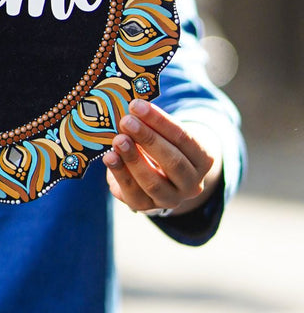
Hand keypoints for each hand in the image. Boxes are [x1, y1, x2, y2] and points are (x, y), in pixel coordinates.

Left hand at [102, 99, 221, 216]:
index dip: (159, 121)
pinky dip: (121, 174)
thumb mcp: (163, 132)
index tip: (137, 105)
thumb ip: (150, 122)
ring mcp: (171, 199)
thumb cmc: (160, 142)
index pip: (184, 138)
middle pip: (173, 162)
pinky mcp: (147, 207)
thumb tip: (130, 108)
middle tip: (126, 121)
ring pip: (154, 182)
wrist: (158, 174)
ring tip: (117, 140)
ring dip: (133, 159)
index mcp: (202, 158)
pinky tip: (110, 157)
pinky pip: (134, 194)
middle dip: (147, 139)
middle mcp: (192, 183)